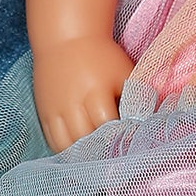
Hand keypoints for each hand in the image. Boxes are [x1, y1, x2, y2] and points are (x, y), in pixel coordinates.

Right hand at [33, 35, 135, 151]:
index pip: (108, 126)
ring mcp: (56, 109)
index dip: (119, 138)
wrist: (66, 38)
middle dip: (101, 151)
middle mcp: (73, 102)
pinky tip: (79, 151)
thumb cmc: (102, 57)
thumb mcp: (123, 72)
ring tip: (96, 157)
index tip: (129, 145)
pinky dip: (66, 151)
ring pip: (67, 146)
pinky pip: (53, 142)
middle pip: (86, 140)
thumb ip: (136, 97)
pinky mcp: (44, 112)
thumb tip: (151, 123)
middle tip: (114, 156)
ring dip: (82, 155)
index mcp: (95, 91)